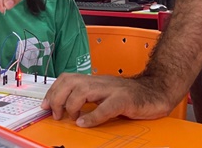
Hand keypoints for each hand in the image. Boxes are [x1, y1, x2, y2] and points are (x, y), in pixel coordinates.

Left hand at [41, 73, 172, 127]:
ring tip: (70, 118)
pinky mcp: (124, 100)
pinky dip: (92, 116)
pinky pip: (106, 107)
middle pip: (71, 81)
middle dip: (57, 97)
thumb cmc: (130, 95)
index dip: (53, 91)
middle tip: (55, 113)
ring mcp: (112, 89)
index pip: (67, 78)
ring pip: (84, 90)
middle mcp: (100, 82)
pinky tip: (85, 123)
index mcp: (94, 81)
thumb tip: (66, 109)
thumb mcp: (104, 94)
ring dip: (72, 105)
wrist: (156, 91)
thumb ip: (88, 98)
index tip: (45, 105)